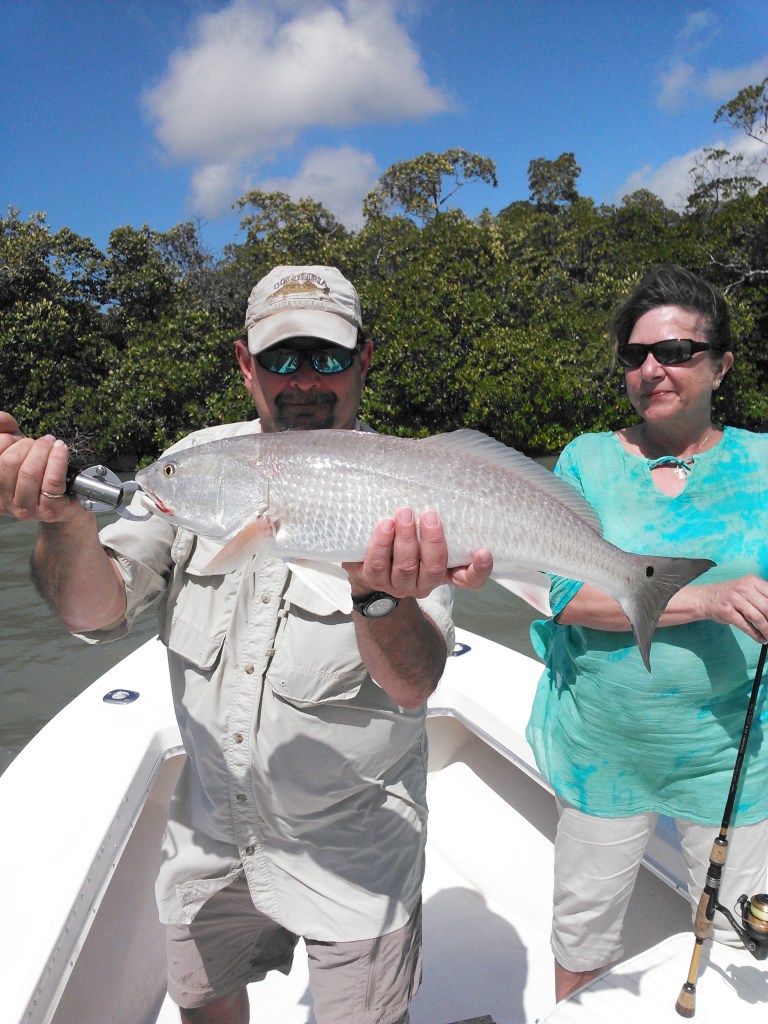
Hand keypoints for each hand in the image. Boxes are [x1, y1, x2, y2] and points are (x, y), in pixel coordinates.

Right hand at [0, 412, 81, 524]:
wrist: (65, 503)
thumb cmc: (38, 473)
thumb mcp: (16, 449)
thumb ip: (4, 430)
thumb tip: (3, 419)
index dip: (4, 440)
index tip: (15, 438)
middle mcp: (2, 502)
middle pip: (9, 462)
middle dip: (26, 445)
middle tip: (39, 443)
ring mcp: (24, 509)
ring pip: (29, 472)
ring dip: (43, 450)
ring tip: (51, 445)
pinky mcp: (48, 511)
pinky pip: (52, 480)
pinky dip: (58, 459)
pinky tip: (60, 448)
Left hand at [344, 508, 492, 599]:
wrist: (368, 563)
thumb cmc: (404, 542)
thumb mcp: (424, 535)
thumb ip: (435, 523)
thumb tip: (441, 486)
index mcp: (443, 573)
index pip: (469, 580)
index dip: (479, 570)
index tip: (484, 551)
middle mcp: (424, 583)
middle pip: (434, 569)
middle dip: (432, 541)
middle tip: (429, 515)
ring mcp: (398, 584)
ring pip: (406, 567)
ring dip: (406, 539)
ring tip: (404, 514)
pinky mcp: (374, 579)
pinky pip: (378, 564)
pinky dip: (381, 543)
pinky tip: (385, 525)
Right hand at [699, 575, 767, 643]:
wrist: (705, 598)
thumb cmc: (729, 595)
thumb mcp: (746, 588)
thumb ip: (762, 596)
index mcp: (752, 581)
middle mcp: (744, 588)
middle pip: (767, 607)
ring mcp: (735, 600)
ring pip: (758, 618)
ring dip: (767, 630)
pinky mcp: (728, 612)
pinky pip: (746, 626)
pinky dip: (756, 635)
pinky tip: (760, 639)